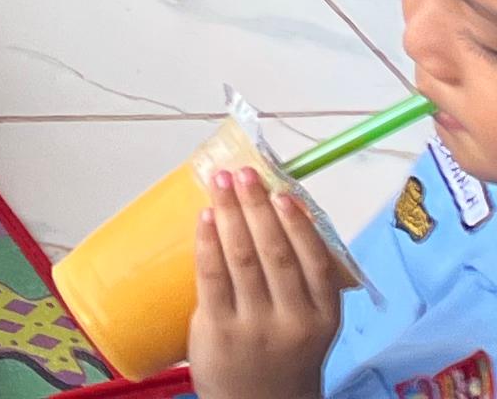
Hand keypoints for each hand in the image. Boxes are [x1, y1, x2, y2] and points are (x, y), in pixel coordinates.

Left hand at [189, 163, 347, 398]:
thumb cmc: (282, 356)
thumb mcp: (308, 325)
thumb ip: (299, 283)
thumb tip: (274, 214)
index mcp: (323, 318)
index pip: (316, 263)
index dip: (299, 224)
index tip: (283, 192)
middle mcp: (293, 321)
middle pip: (275, 253)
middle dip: (257, 207)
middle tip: (243, 173)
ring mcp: (254, 326)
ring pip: (241, 258)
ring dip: (229, 214)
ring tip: (219, 183)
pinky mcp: (218, 328)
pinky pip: (212, 275)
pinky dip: (207, 241)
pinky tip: (205, 217)